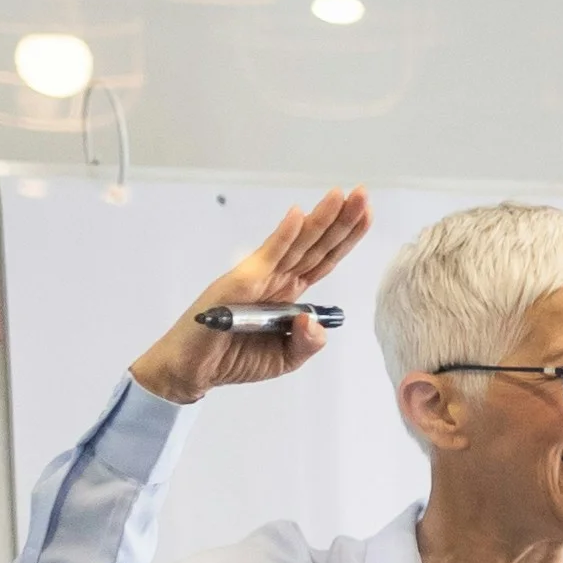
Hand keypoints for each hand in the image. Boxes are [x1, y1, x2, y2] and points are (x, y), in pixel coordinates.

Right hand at [125, 190, 370, 402]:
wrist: (194, 369)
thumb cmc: (234, 358)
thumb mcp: (286, 359)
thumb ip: (308, 343)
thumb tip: (313, 320)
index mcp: (291, 294)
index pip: (325, 259)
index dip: (346, 237)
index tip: (367, 213)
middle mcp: (278, 280)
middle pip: (316, 245)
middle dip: (341, 220)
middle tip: (362, 193)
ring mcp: (259, 278)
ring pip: (297, 244)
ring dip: (319, 219)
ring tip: (340, 195)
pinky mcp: (240, 282)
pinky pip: (267, 256)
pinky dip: (283, 235)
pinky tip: (299, 214)